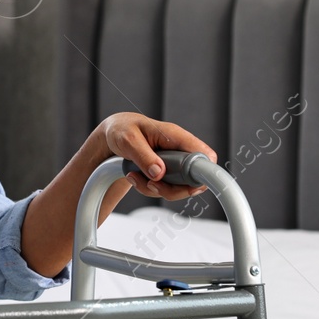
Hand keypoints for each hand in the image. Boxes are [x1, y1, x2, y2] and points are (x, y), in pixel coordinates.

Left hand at [92, 113, 217, 201]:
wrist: (111, 134)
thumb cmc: (121, 129)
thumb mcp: (128, 140)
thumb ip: (143, 156)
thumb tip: (159, 173)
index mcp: (176, 136)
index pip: (205, 155)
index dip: (206, 173)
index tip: (191, 186)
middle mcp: (178, 150)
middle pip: (194, 179)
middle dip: (173, 189)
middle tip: (151, 184)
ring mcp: (172, 163)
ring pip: (177, 188)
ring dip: (155, 189)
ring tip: (133, 175)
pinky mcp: (164, 172)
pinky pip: (163, 188)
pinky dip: (147, 188)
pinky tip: (133, 175)